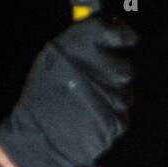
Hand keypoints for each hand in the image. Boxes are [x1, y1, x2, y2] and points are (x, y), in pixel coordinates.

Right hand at [0, 17, 136, 166]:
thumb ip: (81, 44)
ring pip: (125, 92)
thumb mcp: (52, 60)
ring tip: (91, 103)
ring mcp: (110, 96)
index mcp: (75, 47)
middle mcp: (96, 68)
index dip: (122, 32)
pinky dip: (111, 116)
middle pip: (125, 66)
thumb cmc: (43, 97)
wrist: (40, 137)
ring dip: (114, 95)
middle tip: (103, 79)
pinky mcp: (117, 121)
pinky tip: (93, 118)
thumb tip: (110, 34)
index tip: (127, 38)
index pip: (110, 29)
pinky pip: (122, 114)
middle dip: (118, 72)